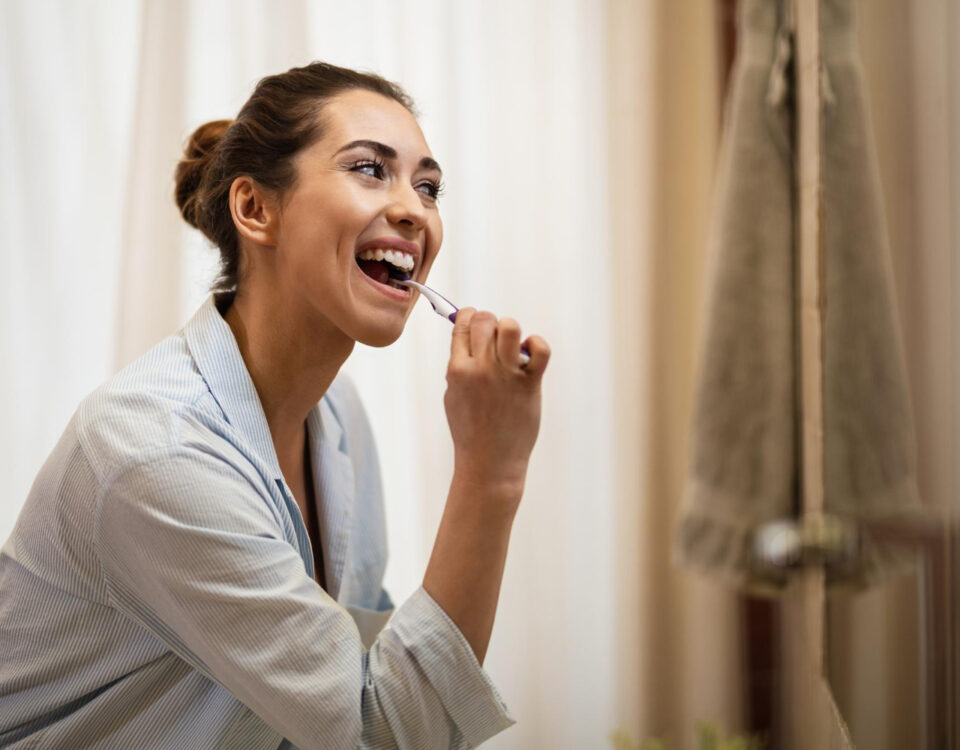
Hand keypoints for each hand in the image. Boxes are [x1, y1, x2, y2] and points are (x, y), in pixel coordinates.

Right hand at [443, 307, 550, 505]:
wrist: (489, 462)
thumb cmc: (470, 430)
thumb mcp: (453, 395)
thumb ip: (458, 366)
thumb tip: (467, 336)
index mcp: (457, 370)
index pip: (462, 324)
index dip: (469, 317)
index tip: (474, 322)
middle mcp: (481, 369)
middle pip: (485, 320)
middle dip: (489, 322)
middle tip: (494, 338)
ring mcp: (506, 376)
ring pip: (510, 327)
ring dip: (510, 329)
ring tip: (511, 345)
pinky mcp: (529, 384)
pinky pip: (540, 349)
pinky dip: (537, 344)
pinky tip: (530, 354)